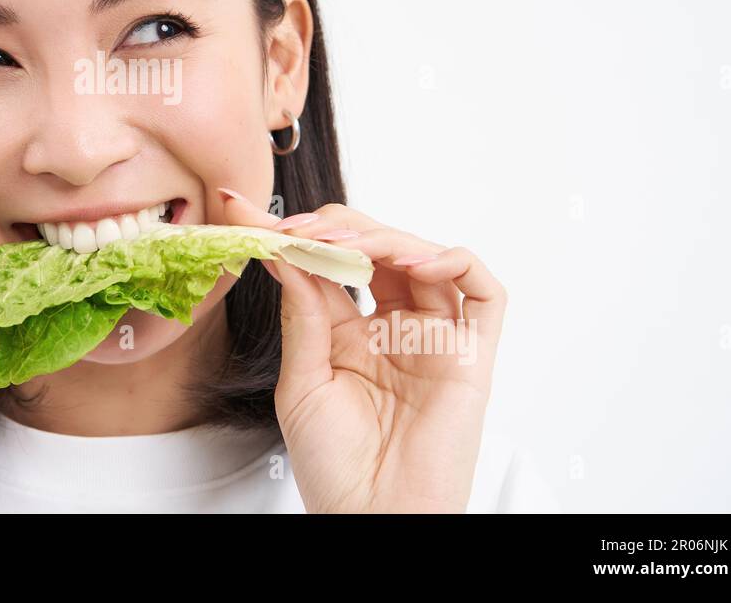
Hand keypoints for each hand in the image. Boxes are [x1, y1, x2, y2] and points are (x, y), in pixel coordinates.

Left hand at [219, 191, 506, 512]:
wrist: (371, 519)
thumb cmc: (334, 466)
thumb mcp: (302, 380)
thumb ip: (302, 314)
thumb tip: (284, 251)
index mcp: (353, 333)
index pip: (328, 264)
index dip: (294, 234)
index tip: (246, 211)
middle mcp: (397, 327)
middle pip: (378, 248)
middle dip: (337, 228)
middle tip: (297, 230)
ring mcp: (437, 337)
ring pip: (424, 256)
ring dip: (383, 236)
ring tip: (340, 243)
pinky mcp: (473, 354)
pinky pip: (484, 290)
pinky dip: (452, 260)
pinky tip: (411, 261)